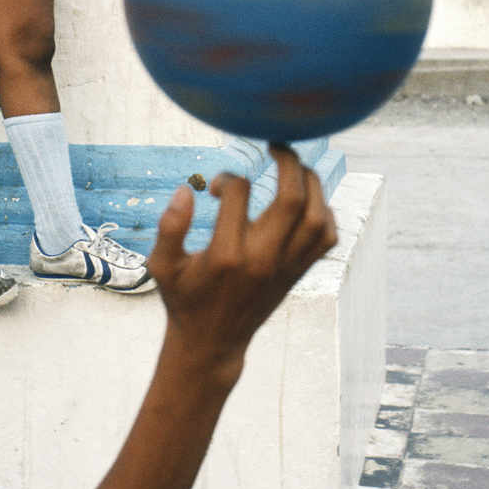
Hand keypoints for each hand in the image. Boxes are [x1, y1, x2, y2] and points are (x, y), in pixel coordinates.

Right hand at [146, 145, 337, 381]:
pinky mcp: (298, 273)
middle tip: (276, 145)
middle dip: (287, 161)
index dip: (228, 179)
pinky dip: (325, 212)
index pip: (240, 193)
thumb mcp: (162, 266)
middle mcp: (262, 259)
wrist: (212, 344)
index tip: (219, 186)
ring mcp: (286, 267)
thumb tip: (187, 189)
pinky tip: (307, 200)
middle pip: (292, 198)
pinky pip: (326, 237)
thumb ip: (170, 227)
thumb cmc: (184, 299)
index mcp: (226, 254)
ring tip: (296, 167)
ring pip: (317, 215)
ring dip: (311, 183)